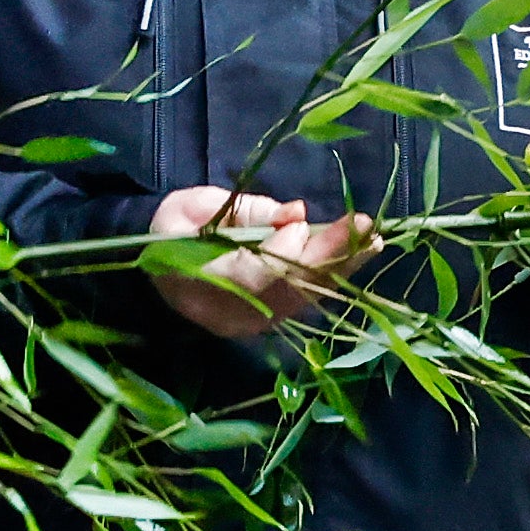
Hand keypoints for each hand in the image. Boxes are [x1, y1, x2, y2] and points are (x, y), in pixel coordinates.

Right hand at [143, 185, 378, 341]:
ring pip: (302, 299)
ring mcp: (248, 324)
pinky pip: (303, 301)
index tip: (301, 223)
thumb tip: (298, 214)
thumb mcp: (197, 205)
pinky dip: (331, 277)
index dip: (281, 252)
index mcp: (197, 281)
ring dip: (340, 269)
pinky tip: (359, 256)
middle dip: (328, 256)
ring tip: (372, 241)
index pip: (251, 276)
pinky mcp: (264, 323)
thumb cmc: (173, 227)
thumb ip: (247, 213)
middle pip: (287, 290)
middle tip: (364, 228)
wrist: (157, 261)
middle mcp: (227, 314)